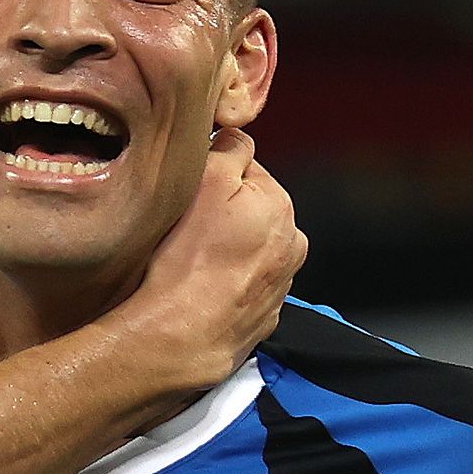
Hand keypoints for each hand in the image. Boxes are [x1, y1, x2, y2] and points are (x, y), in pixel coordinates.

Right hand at [118, 128, 302, 394]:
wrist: (180, 337)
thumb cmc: (187, 259)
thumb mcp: (206, 181)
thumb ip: (230, 149)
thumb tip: (237, 137)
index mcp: (281, 205)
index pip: (247, 170)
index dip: (214, 178)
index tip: (190, 196)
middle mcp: (292, 244)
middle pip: (251, 211)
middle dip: (223, 216)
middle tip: (186, 231)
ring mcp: (282, 284)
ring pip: (248, 249)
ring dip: (226, 250)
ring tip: (191, 262)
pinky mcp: (264, 317)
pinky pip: (243, 286)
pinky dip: (227, 284)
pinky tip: (202, 289)